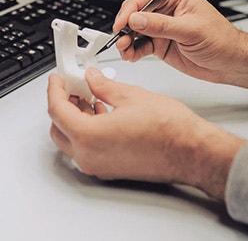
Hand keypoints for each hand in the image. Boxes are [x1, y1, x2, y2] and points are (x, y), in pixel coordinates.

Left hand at [47, 68, 244, 199]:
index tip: (58, 79)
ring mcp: (99, 167)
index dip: (55, 90)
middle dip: (62, 104)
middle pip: (59, 128)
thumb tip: (91, 78)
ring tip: (89, 96)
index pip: (57, 110)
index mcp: (89, 137)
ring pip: (72, 140)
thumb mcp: (131, 96)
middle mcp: (89, 157)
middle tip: (72, 86)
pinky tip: (102, 113)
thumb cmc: (170, 130)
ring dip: (76, 117)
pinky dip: (87, 130)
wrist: (193, 152)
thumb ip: (103, 86)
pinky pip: (87, 149)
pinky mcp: (110, 170)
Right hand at [113, 0, 247, 93]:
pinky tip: (131, 55)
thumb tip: (137, 18)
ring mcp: (162, 28)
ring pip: (136, 30)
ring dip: (127, 39)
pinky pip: (141, 45)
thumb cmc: (222, 39)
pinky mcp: (160, 44)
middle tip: (121, 36)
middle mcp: (167, 10)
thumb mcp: (191, 30)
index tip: (124, 20)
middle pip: (137, 12)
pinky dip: (133, 51)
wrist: (230, 63)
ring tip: (124, 48)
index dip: (132, 8)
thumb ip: (161, 25)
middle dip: (126, 24)